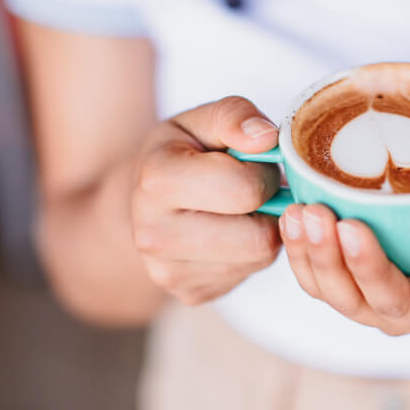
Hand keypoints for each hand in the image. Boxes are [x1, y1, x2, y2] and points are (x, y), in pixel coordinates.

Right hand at [131, 96, 283, 304]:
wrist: (141, 202)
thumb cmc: (182, 154)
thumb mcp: (203, 120)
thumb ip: (235, 116)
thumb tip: (266, 138)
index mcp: (155, 180)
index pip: (243, 189)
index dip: (263, 173)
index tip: (254, 164)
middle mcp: (153, 234)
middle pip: (257, 237)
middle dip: (268, 208)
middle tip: (254, 191)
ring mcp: (168, 272)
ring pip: (258, 258)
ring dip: (263, 231)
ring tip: (242, 211)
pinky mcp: (189, 293)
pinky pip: (248, 275)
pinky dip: (251, 253)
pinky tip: (232, 232)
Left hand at [280, 180, 409, 340]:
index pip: (400, 301)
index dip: (372, 270)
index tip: (353, 227)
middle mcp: (401, 314)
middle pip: (353, 301)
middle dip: (328, 260)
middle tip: (315, 213)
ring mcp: (373, 297)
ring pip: (327, 290)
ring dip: (306, 254)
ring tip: (296, 211)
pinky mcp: (354, 275)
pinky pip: (318, 272)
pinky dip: (300, 247)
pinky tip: (292, 213)